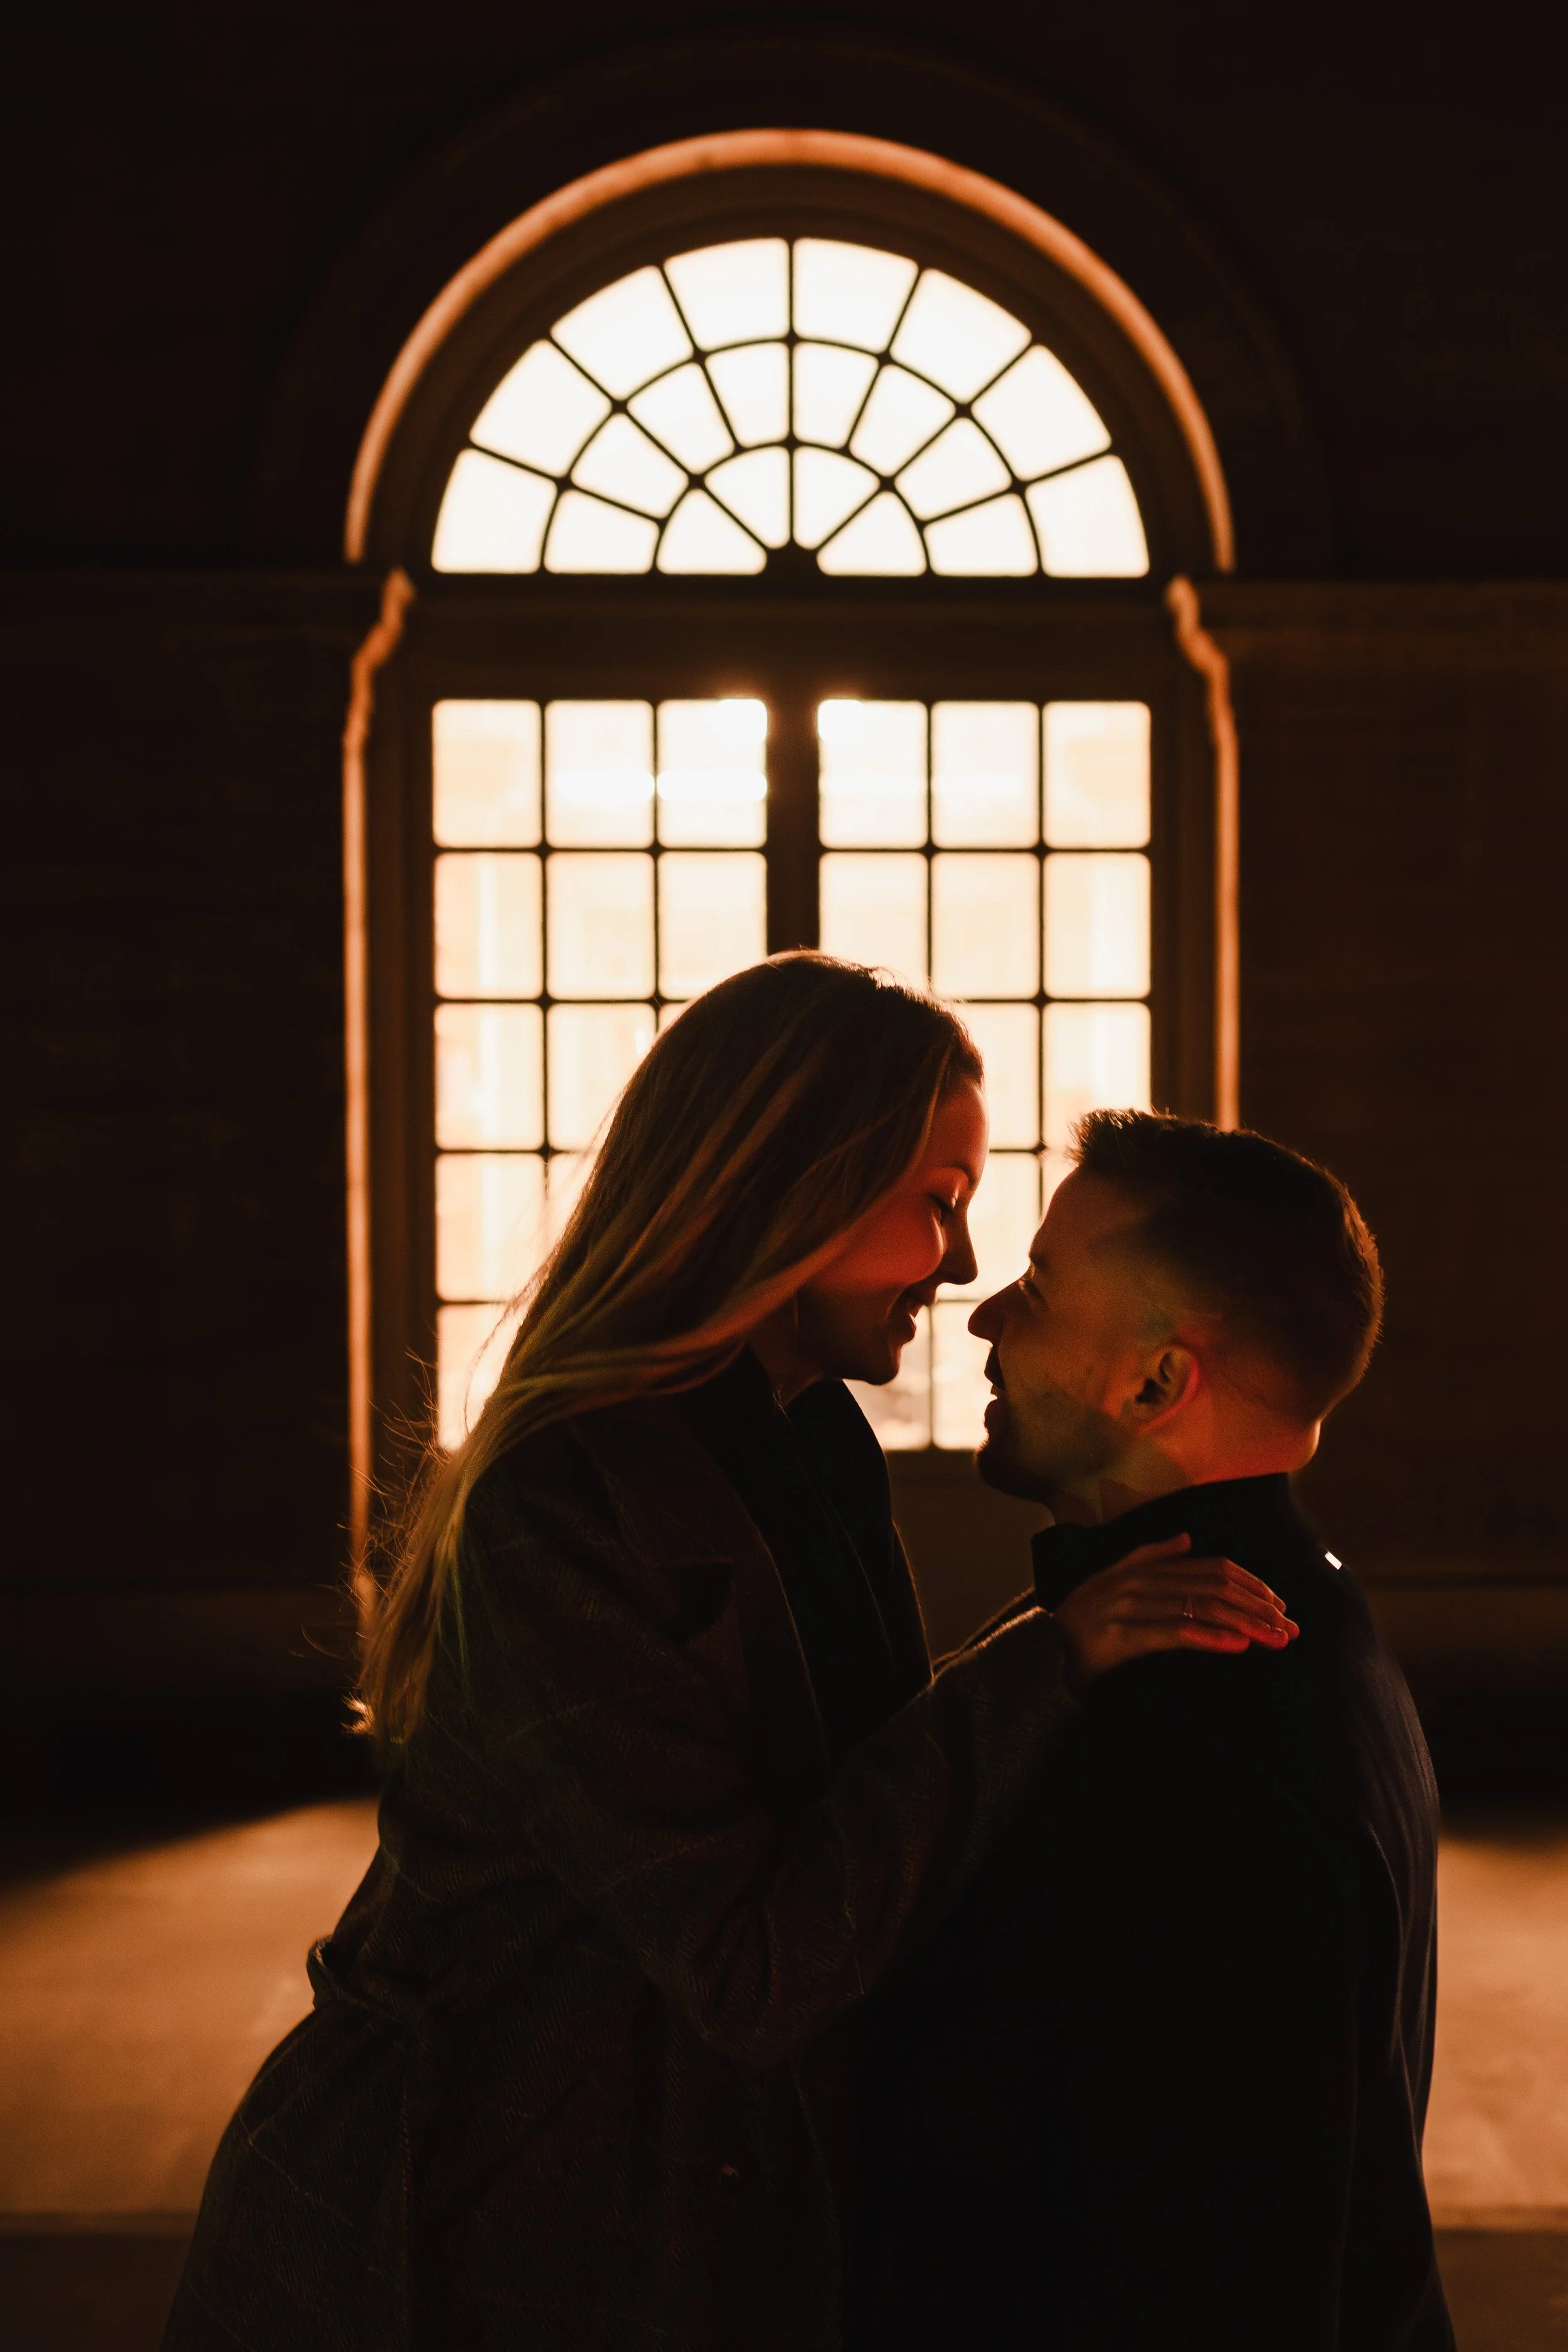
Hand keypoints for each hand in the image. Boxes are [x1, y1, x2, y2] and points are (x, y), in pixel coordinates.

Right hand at [1052, 1532, 1297, 1688]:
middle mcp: (1137, 1581)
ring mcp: (1127, 1607)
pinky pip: (1174, 1633)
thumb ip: (1147, 1557)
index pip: (1211, 1568)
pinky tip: (1237, 1645)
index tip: (1281, 1606)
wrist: (1035, 1656)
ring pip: (1201, 1607)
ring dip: (1245, 1624)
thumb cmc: (1080, 1623)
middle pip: (1214, 1586)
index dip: (1251, 1584)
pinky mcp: (1119, 1637)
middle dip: (1258, 1607)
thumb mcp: (1111, 1582)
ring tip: (1276, 1638)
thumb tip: (1185, 1537)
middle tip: (1292, 1628)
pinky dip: (1210, 1637)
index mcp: (1142, 1568)